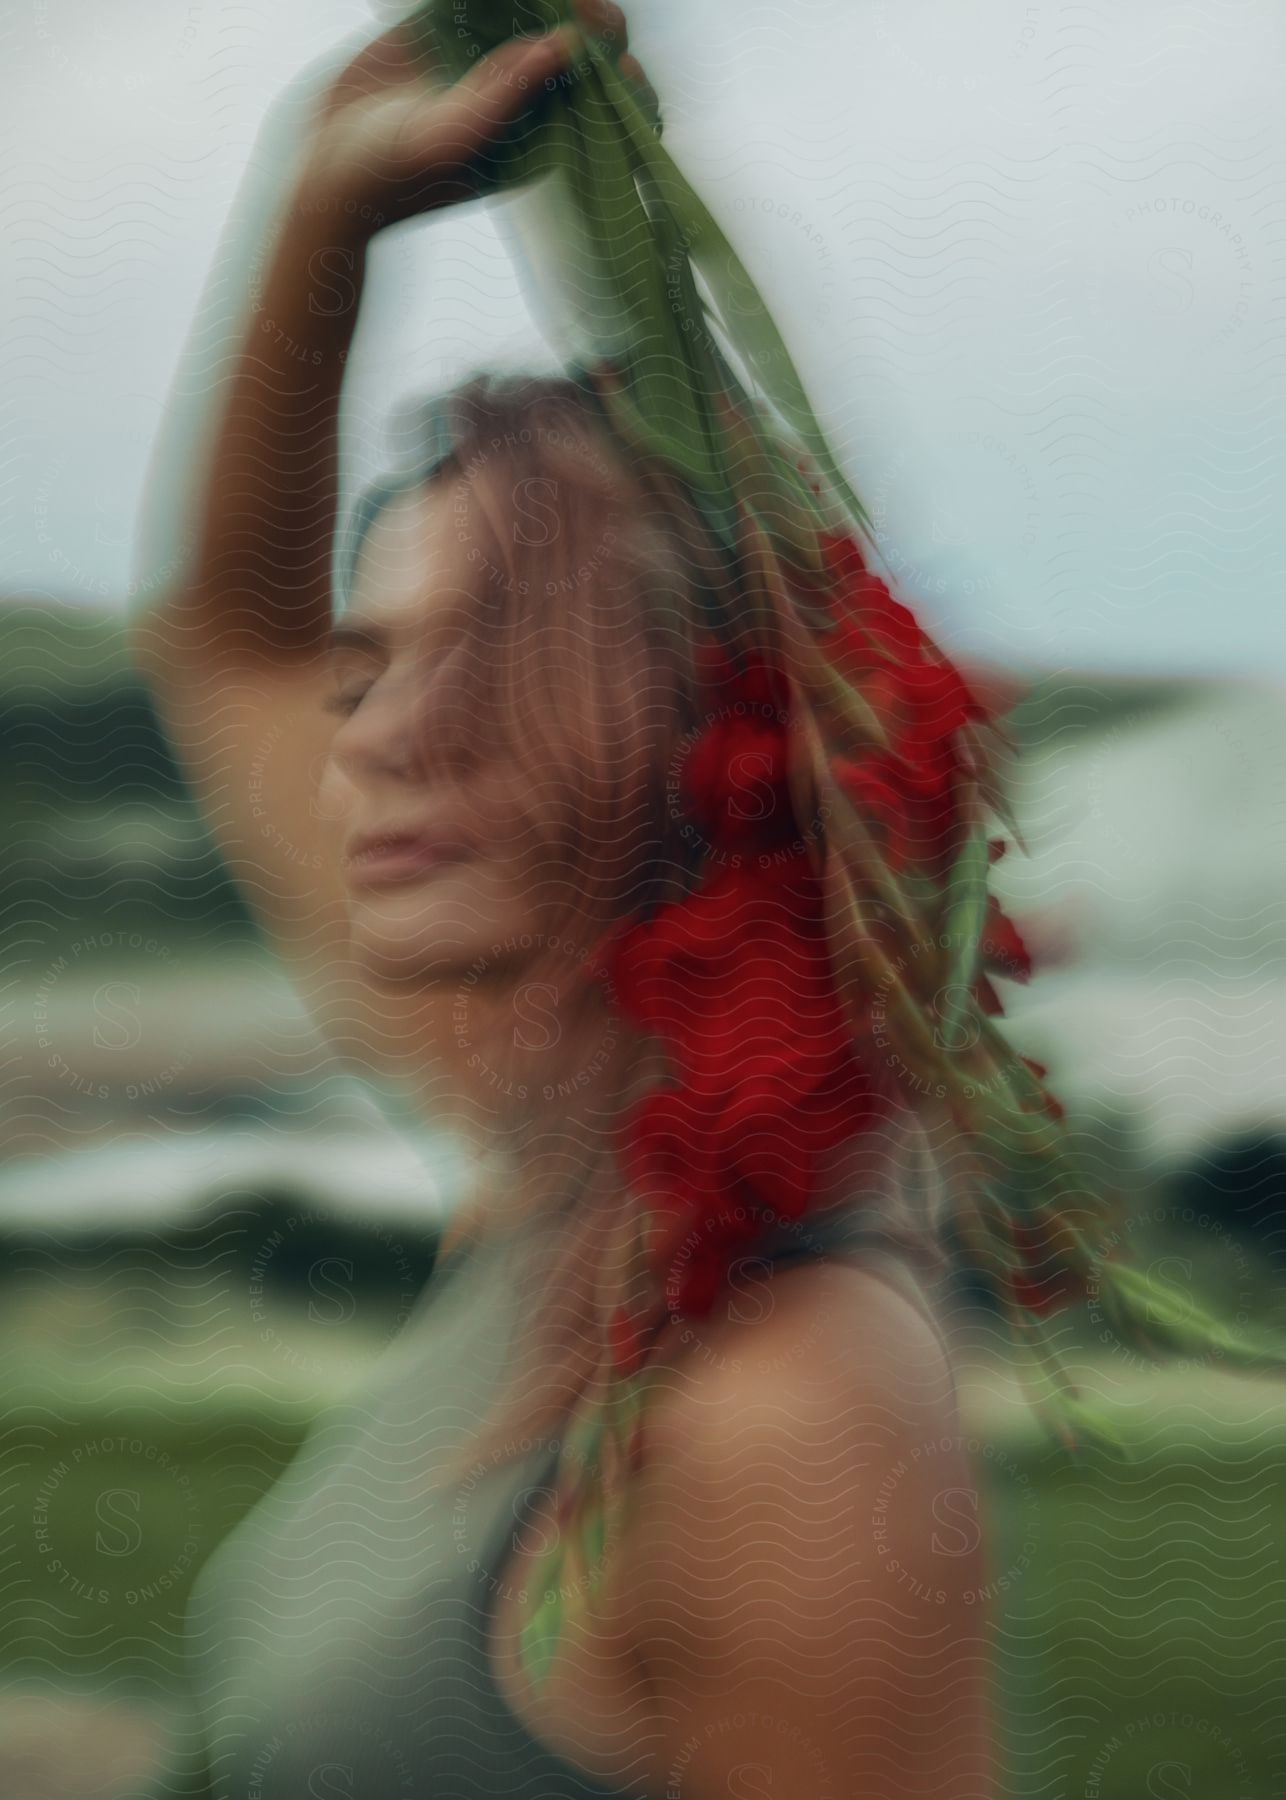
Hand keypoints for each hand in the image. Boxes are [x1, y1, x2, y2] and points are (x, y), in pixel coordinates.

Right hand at [298, 1, 657, 234]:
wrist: (327, 160)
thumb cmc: (395, 172)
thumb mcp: (455, 139)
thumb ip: (507, 93)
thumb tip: (565, 44)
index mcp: (541, 130)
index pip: (602, 97)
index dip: (618, 67)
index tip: (611, 48)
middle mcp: (521, 91)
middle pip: (578, 38)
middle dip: (588, 15)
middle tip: (580, 4)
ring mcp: (486, 54)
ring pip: (536, 5)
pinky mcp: (449, 24)